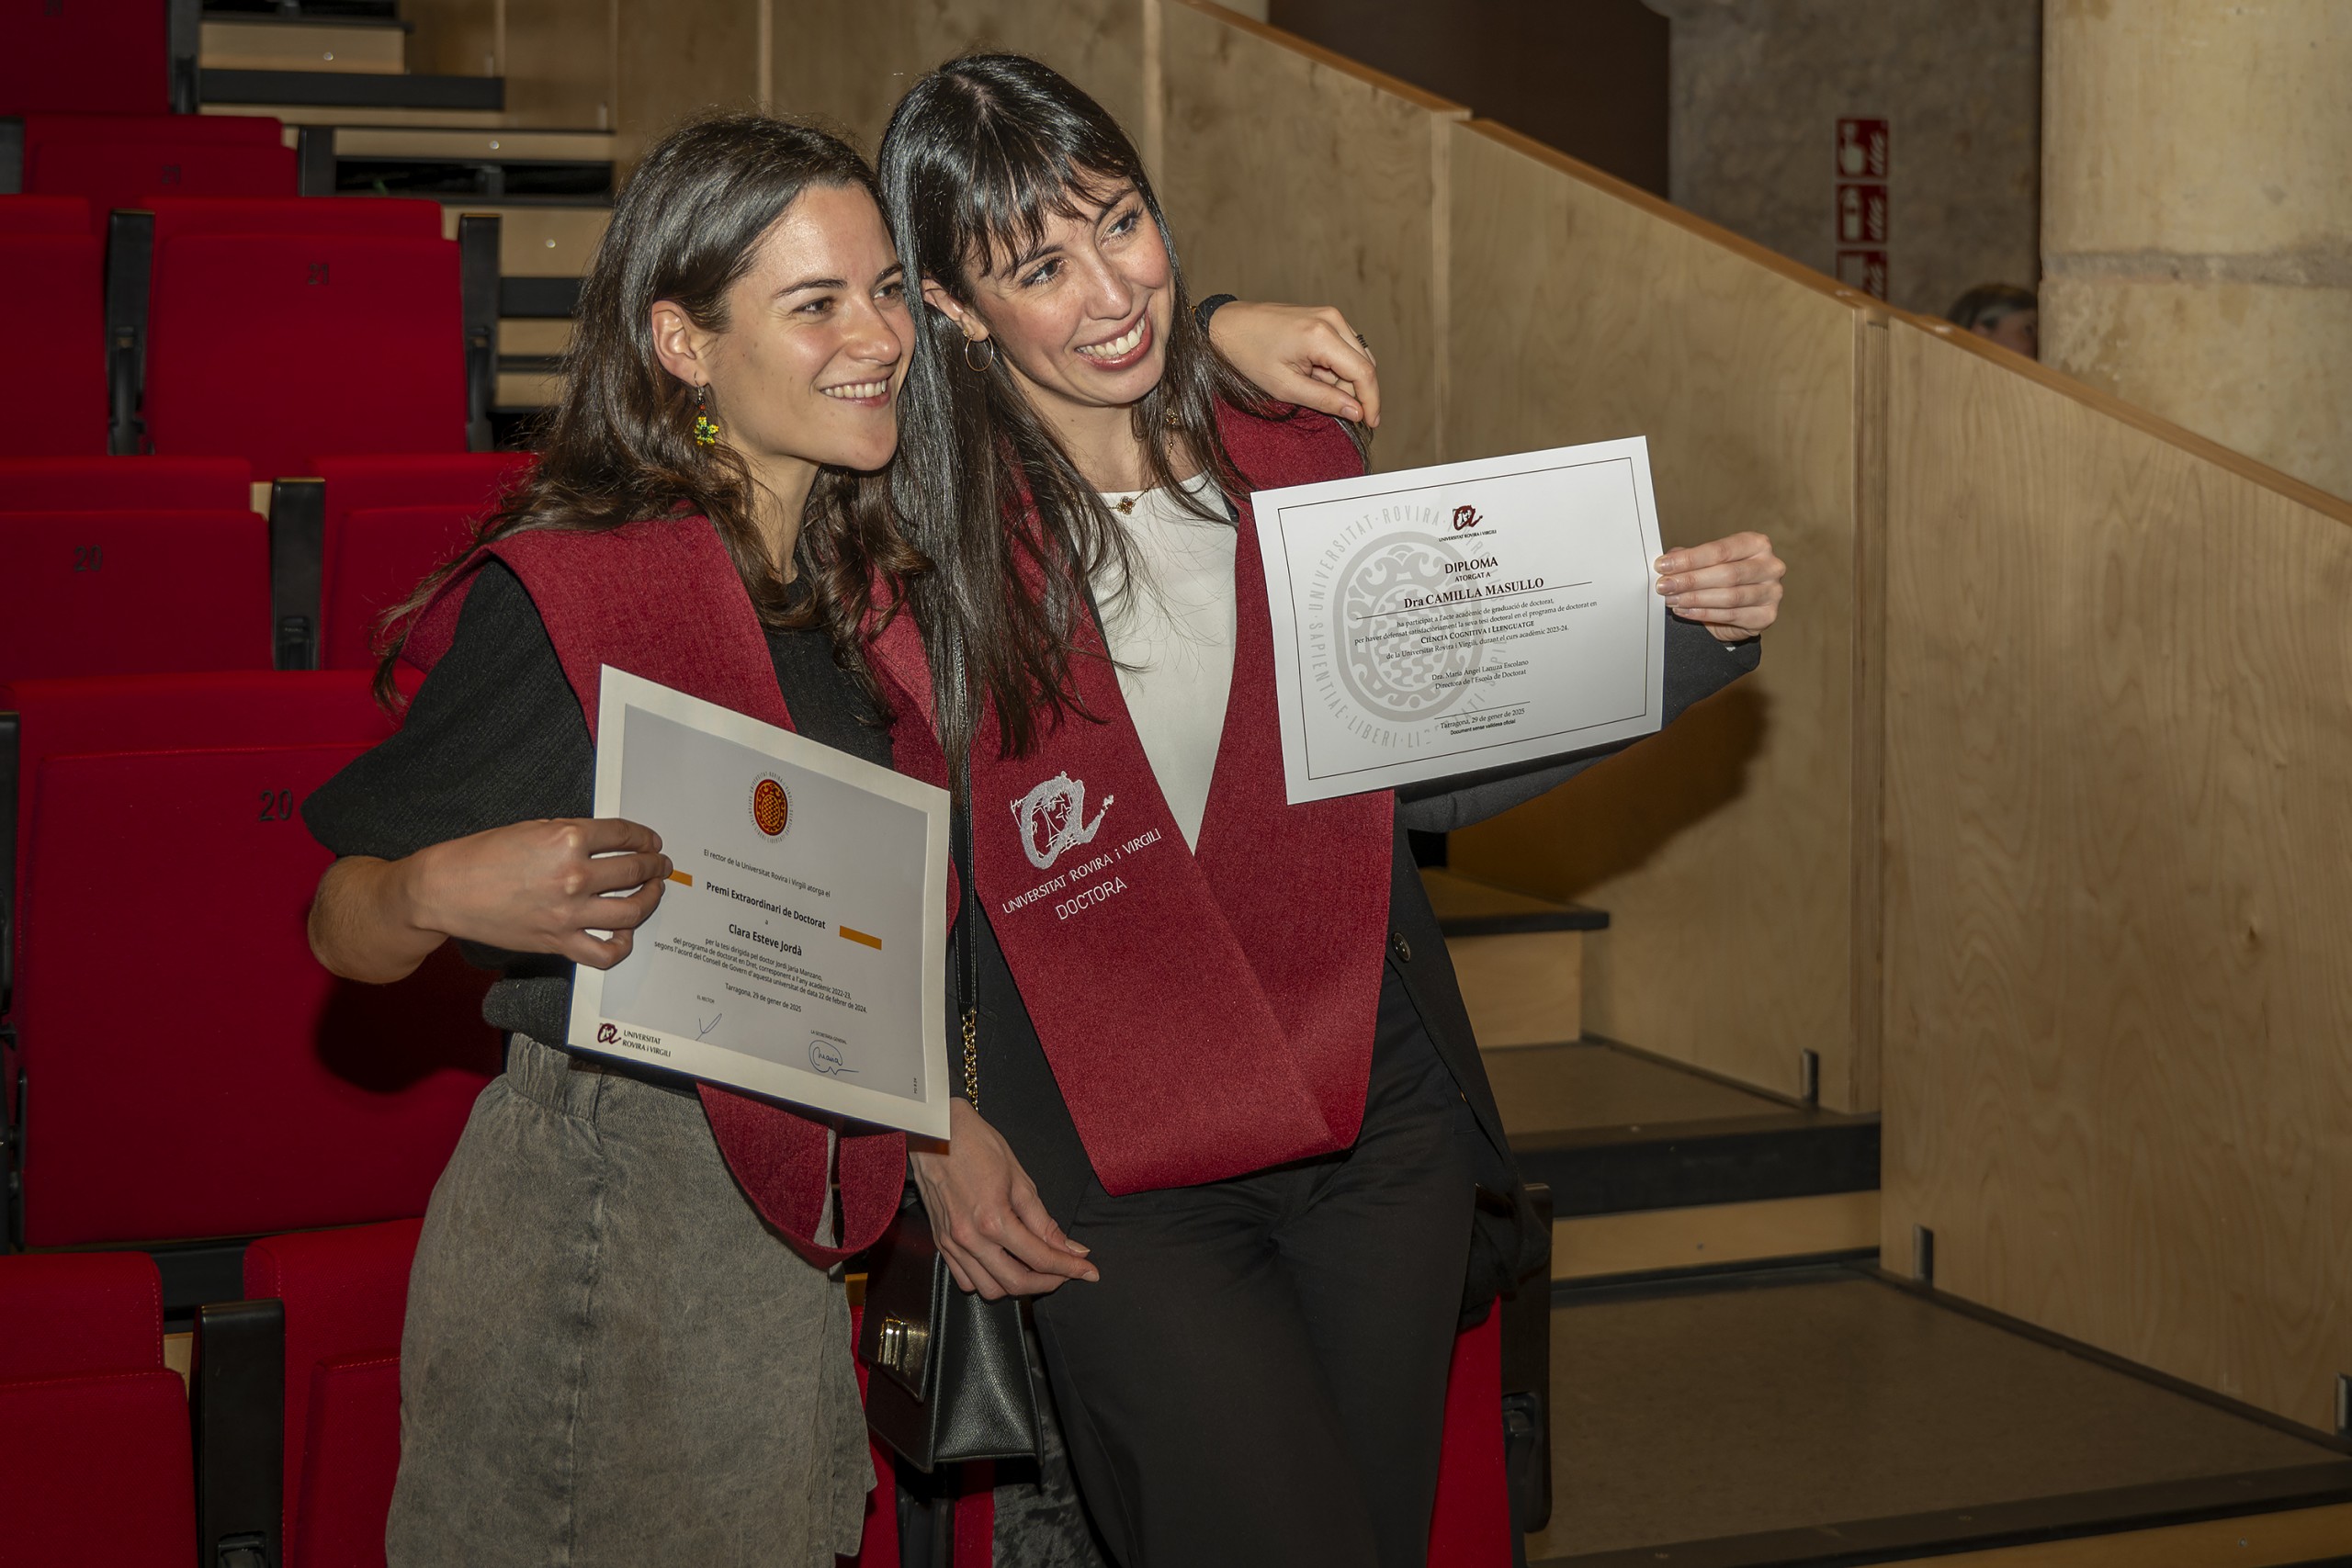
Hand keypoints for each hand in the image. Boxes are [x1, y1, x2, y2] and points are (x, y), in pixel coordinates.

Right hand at [408, 817, 671, 968]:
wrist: (446, 890)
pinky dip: (623, 945)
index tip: (651, 842)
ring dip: (650, 899)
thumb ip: (573, 835)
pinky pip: (605, 953)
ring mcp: (568, 913)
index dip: (644, 838)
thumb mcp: (533, 829)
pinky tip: (624, 933)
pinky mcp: (558, 942)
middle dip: (654, 866)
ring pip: (631, 911)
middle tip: (660, 865)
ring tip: (652, 891)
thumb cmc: (482, 855)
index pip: (624, 836)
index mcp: (567, 839)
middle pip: (634, 871)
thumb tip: (608, 842)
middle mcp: (574, 876)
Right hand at [909, 1099, 1097, 1298]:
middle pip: (1016, 1283)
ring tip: (1035, 1270)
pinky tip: (1002, 1265)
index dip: (1070, 1268)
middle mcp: (970, 1238)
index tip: (1089, 1272)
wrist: (934, 1132)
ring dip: (1017, 1286)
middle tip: (1066, 1273)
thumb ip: (1043, 1220)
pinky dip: (988, 1280)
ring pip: (989, 1289)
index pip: (1040, 1258)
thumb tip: (1069, 1247)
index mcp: (994, 1220)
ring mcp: (952, 1243)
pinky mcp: (940, 1242)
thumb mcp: (1019, 1178)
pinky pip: (964, 1279)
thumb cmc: (976, 1145)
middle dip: (1048, 1283)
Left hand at [1206, 301, 1381, 428]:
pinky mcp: (1325, 317)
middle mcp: (1332, 320)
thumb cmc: (1249, 354)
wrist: (1227, 325)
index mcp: (1322, 335)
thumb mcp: (1285, 386)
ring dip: (1346, 380)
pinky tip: (1314, 375)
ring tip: (1312, 387)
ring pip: (1357, 356)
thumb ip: (1324, 400)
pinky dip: (1338, 367)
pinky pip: (1345, 347)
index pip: (1364, 372)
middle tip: (1335, 411)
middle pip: (1365, 364)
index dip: (1371, 402)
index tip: (1370, 424)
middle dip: (1357, 392)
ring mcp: (1330, 315)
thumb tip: (1356, 412)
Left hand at [1656, 532, 1784, 641]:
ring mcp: (1772, 591)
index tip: (1663, 566)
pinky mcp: (1766, 615)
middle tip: (1664, 586)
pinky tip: (1685, 611)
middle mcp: (1770, 566)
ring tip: (1671, 599)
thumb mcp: (1709, 563)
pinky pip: (1731, 615)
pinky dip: (1703, 614)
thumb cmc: (1726, 579)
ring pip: (1729, 596)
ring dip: (1695, 599)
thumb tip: (1668, 560)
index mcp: (1757, 544)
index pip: (1720, 550)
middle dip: (1690, 580)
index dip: (1689, 559)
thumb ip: (1691, 559)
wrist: (1742, 609)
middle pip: (1726, 573)